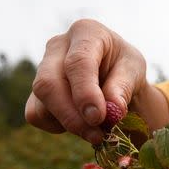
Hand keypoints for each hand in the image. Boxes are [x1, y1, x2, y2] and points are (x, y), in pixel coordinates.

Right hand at [24, 19, 148, 143]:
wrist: (115, 75)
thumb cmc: (124, 67)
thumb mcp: (133, 70)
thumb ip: (123, 87)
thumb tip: (112, 109)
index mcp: (85, 32)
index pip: (78, 63)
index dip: (85, 93)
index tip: (98, 117)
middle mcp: (57, 46)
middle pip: (49, 83)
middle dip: (71, 115)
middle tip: (97, 135)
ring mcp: (41, 68)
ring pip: (41, 101)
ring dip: (69, 124)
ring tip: (97, 132)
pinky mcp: (35, 92)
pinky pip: (36, 114)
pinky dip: (57, 126)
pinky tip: (80, 123)